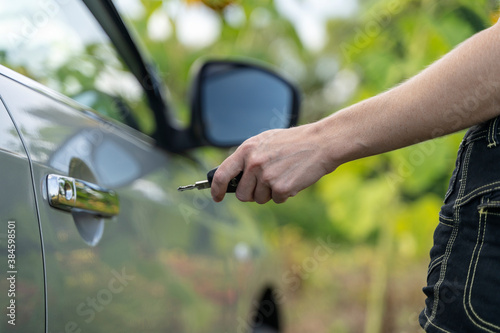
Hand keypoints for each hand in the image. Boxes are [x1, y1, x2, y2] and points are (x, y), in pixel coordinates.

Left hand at [211, 124, 334, 203]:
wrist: (321, 143)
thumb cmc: (294, 142)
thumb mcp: (266, 141)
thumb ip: (249, 156)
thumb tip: (234, 176)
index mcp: (247, 150)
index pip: (223, 174)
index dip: (216, 189)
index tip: (217, 196)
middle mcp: (254, 163)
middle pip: (242, 194)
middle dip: (252, 193)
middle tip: (266, 183)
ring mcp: (267, 177)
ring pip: (260, 199)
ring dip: (270, 193)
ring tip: (283, 175)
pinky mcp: (281, 188)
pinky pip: (277, 200)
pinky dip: (284, 194)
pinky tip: (293, 179)